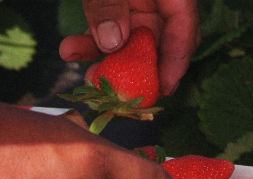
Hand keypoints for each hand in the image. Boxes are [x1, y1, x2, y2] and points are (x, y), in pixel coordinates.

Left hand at [59, 0, 200, 95]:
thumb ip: (110, 5)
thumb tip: (112, 42)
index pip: (184, 28)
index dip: (175, 62)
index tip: (161, 90)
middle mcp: (157, 0)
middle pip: (156, 42)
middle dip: (134, 72)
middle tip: (118, 94)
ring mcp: (134, 3)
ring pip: (126, 42)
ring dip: (105, 63)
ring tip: (87, 78)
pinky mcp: (113, 6)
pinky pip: (104, 30)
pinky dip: (87, 43)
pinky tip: (68, 50)